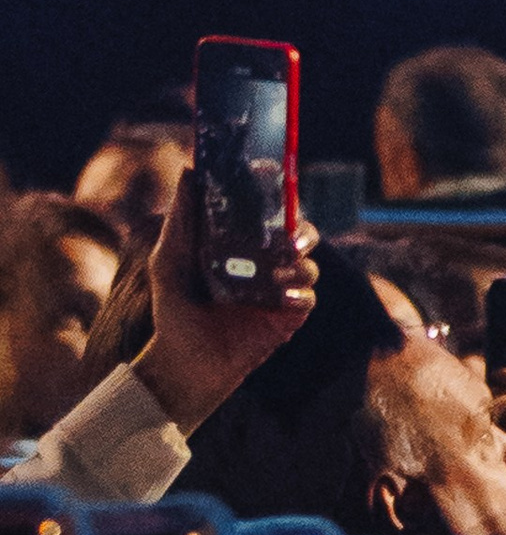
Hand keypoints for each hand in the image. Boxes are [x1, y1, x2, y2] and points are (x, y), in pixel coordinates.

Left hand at [131, 174, 318, 432]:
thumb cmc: (174, 310)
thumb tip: (189, 172)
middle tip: (290, 239)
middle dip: (303, 232)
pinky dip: (300, 294)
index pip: (270, 214)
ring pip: (308, 267)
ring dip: (300, 266)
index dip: (281, 197)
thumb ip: (182, 219)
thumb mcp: (169, 259)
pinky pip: (308, 298)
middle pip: (300, 236)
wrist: (183, 362)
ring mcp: (279, 291)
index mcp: (241, 245)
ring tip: (279, 273)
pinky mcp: (287, 318)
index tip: (280, 186)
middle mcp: (265, 265)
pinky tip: (283, 297)